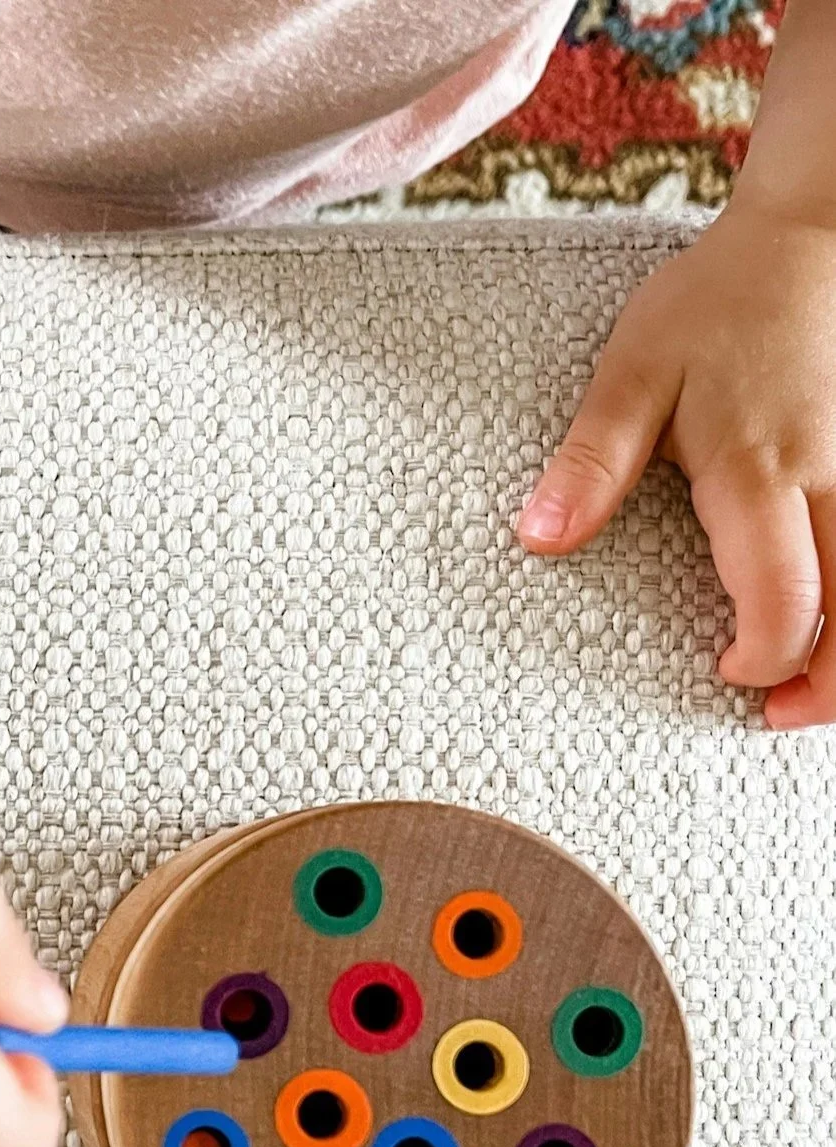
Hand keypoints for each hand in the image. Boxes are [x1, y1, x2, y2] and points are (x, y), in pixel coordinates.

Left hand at [517, 202, 835, 725]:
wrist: (816, 233)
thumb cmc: (717, 305)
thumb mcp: (632, 374)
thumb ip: (590, 462)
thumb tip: (539, 539)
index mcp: (764, 477)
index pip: (786, 604)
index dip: (761, 658)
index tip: (723, 668)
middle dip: (829, 685)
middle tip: (777, 713)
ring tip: (815, 684)